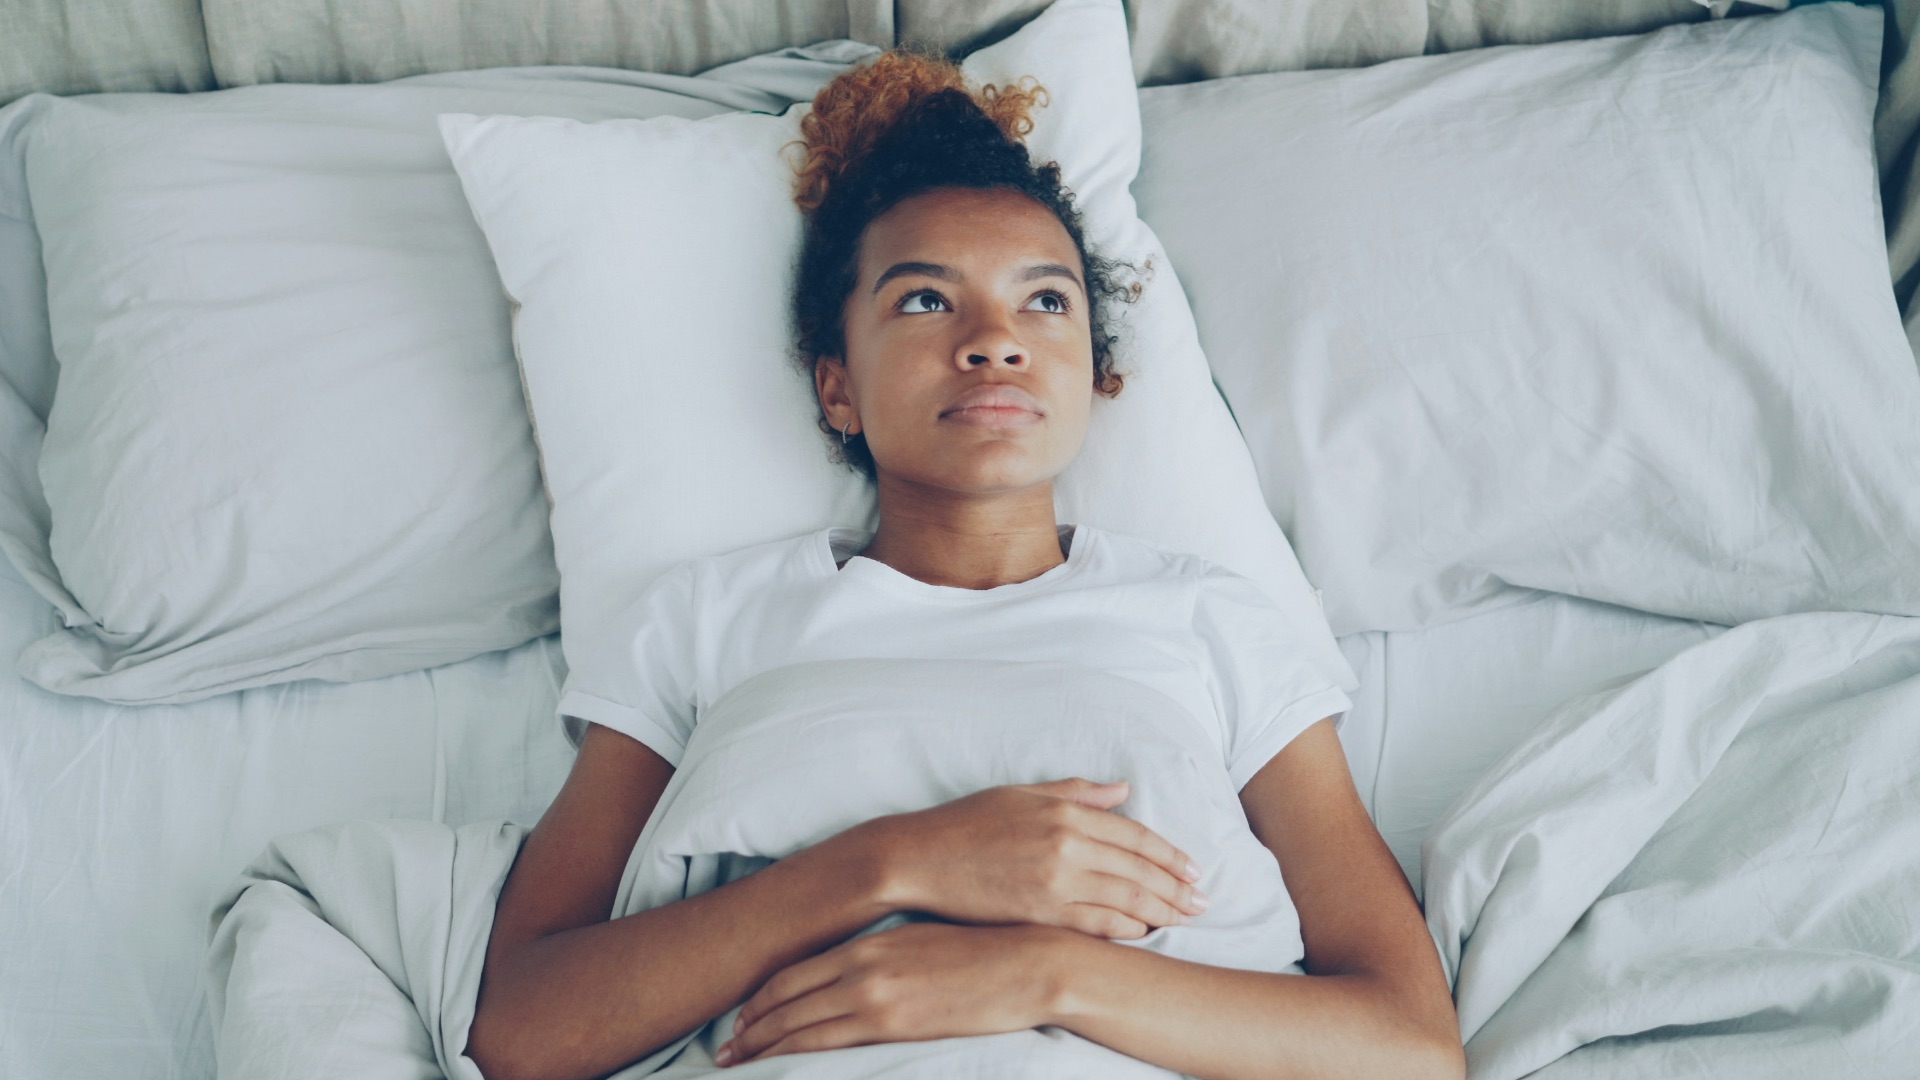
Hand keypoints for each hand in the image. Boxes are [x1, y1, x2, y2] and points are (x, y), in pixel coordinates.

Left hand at [714, 922, 1073, 1066]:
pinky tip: (775, 1068)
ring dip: (759, 1047)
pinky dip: (791, 1057)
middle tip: (723, 1050)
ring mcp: (874, 995)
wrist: (1027, 963)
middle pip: (784, 1000)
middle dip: (748, 1028)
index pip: (794, 972)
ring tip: (735, 1064)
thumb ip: (883, 958)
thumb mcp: (922, 944)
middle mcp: (861, 966)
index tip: (740, 1017)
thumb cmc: (984, 955)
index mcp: (867, 943)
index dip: (761, 998)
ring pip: (796, 1026)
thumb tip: (858, 976)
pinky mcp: (892, 1024)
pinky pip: (824, 1045)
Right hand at [868, 777, 1207, 938]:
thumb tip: (1123, 790)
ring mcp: (1055, 880)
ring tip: (1184, 919)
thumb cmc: (967, 823)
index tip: (1193, 869)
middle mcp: (1067, 843)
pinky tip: (1144, 934)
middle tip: (1203, 901)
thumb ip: (1077, 792)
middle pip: (1139, 868)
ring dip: (1161, 910)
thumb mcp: (1023, 794)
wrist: (919, 858)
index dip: (1169, 854)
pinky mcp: (1039, 911)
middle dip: (1176, 886)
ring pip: (1126, 898)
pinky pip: (1096, 924)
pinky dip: (1126, 930)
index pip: (1134, 835)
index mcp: (1065, 811)